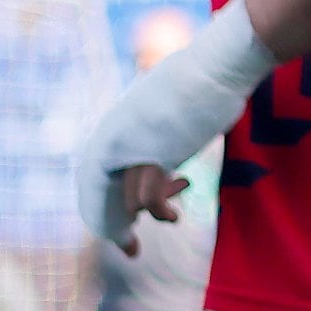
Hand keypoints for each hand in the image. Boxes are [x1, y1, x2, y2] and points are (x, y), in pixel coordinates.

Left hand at [76, 0, 276, 251]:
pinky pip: (147, 197)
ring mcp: (133, 143)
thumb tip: (160, 142)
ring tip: (161, 225)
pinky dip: (160, 212)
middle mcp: (115, 134)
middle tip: (128, 246)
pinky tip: (175, 215)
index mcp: (115, 123)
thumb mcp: (166, 104)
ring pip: (121, 197)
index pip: (94, 170)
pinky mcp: (155, 153)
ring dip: (134, 221)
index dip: (101, 200)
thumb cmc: (202, 77)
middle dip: (108, 221)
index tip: (122, 220)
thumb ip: (155, 125)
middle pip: (96, 188)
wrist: (216, 64)